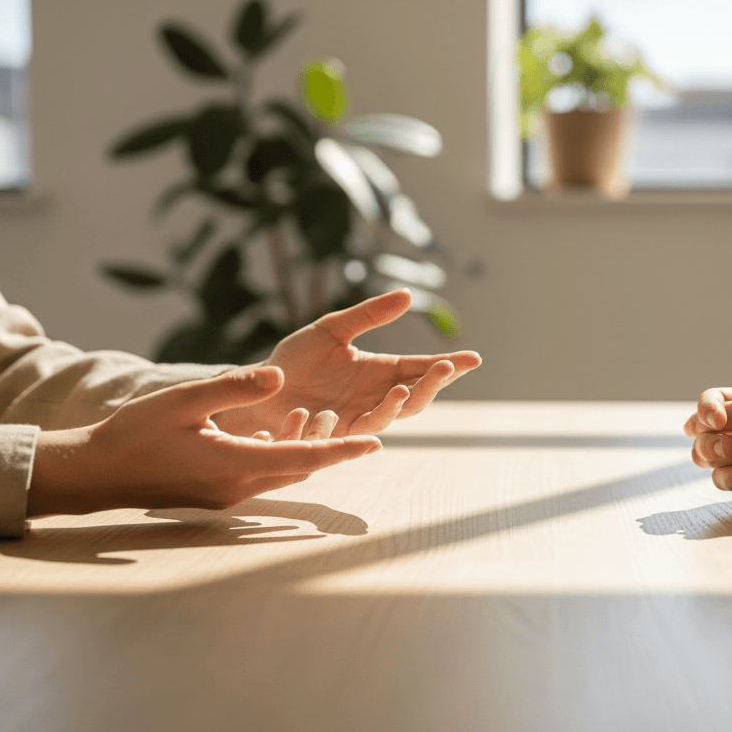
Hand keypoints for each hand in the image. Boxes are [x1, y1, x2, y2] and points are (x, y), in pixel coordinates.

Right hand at [28, 366, 380, 514]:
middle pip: (301, 468)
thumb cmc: (135, 432)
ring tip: (327, 421)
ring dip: (306, 451)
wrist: (96, 473)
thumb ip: (234, 387)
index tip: (377, 444)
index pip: (304, 457)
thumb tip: (280, 377)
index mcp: (235, 463)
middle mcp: (238, 486)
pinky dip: (280, 456)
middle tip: (360, 423)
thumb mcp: (185, 399)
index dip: (342, 450)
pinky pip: (263, 475)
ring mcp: (228, 495)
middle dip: (331, 447)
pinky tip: (284, 433)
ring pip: (283, 472)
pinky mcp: (218, 494)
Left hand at [216, 289, 480, 437]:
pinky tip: (373, 413)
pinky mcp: (332, 436)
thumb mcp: (333, 329)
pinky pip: (354, 434)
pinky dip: (366, 426)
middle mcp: (374, 398)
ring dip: (399, 406)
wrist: (258, 387)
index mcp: (380, 372)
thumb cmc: (295, 359)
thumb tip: (408, 295)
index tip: (473, 358)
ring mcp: (355, 419)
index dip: (447, 366)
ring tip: (402, 388)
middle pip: (415, 396)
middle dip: (433, 385)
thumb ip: (369, 315)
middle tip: (446, 367)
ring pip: (389, 418)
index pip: (421, 369)